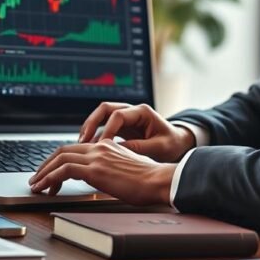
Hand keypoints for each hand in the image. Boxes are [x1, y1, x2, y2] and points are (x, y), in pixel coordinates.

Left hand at [28, 139, 176, 204]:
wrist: (159, 180)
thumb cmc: (149, 180)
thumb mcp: (127, 169)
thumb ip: (111, 168)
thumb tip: (101, 179)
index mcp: (107, 146)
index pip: (76, 149)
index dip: (59, 159)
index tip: (51, 172)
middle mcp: (100, 148)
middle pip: (63, 151)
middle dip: (46, 165)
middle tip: (37, 178)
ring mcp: (96, 157)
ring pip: (60, 159)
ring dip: (44, 173)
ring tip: (36, 185)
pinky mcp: (95, 170)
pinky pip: (64, 170)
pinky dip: (50, 178)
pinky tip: (45, 188)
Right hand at [78, 102, 195, 162]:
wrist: (178, 143)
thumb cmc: (172, 144)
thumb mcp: (159, 147)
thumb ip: (139, 147)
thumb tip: (117, 150)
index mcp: (142, 112)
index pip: (118, 115)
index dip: (107, 129)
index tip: (102, 145)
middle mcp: (132, 111)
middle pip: (105, 109)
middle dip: (91, 123)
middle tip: (83, 140)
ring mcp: (126, 118)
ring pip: (101, 116)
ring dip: (90, 128)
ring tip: (81, 144)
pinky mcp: (122, 127)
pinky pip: (104, 126)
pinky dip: (95, 135)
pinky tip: (89, 147)